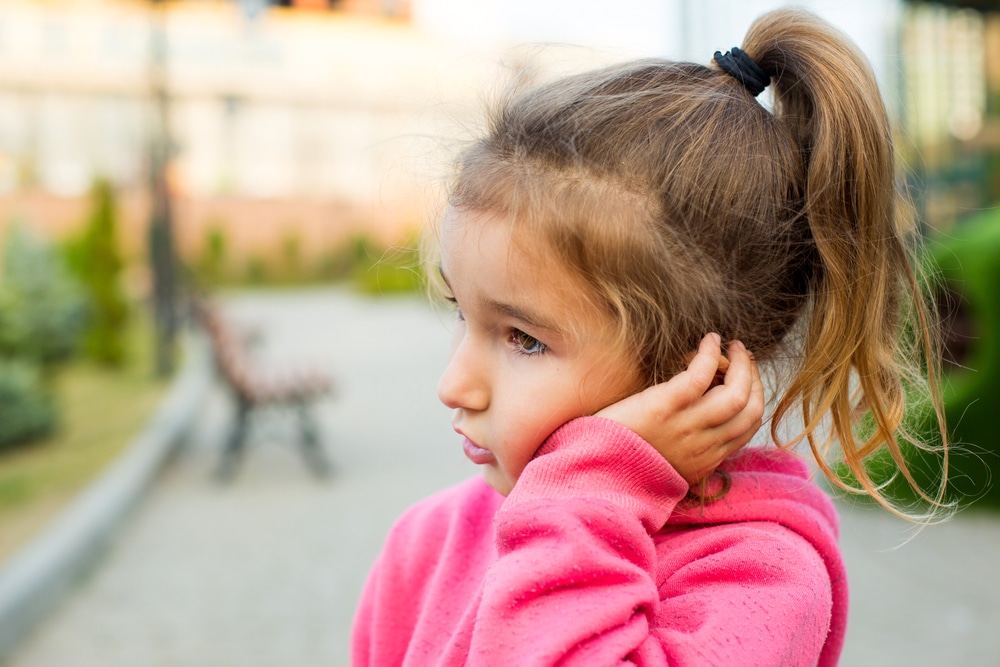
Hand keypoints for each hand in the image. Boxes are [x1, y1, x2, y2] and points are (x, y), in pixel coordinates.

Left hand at [595, 333, 763, 485]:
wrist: (592, 473)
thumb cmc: (622, 461)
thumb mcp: (666, 466)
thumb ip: (687, 451)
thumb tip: (700, 428)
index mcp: (704, 460)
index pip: (747, 428)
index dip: (754, 399)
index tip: (747, 380)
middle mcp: (702, 446)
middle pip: (749, 410)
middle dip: (754, 379)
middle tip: (745, 357)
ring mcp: (685, 427)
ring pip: (735, 394)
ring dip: (741, 364)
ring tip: (733, 345)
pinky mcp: (663, 407)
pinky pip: (700, 376)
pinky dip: (710, 355)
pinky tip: (709, 341)